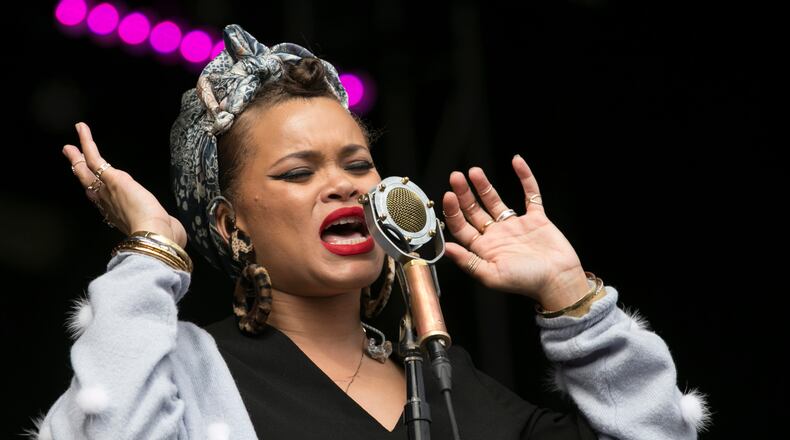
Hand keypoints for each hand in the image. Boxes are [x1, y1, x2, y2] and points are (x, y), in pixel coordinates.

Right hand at [62, 122, 187, 248]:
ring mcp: (107, 189)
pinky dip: (87, 141)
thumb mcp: (158, 226)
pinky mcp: (112, 178)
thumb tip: (175, 228)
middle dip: (79, 172)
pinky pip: (94, 157)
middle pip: (88, 184)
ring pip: (87, 169)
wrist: (153, 234)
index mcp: (116, 215)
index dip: (94, 192)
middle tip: (72, 159)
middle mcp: (107, 203)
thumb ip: (163, 224)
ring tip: (70, 145)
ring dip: (78, 155)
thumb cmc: (160, 234)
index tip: (89, 188)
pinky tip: (82, 128)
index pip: (101, 200)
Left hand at [441, 154, 590, 308]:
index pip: (462, 226)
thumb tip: (446, 248)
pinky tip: (517, 161)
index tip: (448, 196)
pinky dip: (525, 177)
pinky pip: (530, 194)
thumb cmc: (526, 282)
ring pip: (496, 200)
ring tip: (473, 172)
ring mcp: (516, 225)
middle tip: (456, 177)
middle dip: (464, 194)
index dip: (453, 211)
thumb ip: (467, 261)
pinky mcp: (536, 219)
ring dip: (484, 186)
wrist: (559, 280)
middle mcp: (497, 235)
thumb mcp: (491, 275)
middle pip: (474, 210)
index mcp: (484, 249)